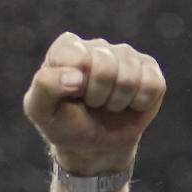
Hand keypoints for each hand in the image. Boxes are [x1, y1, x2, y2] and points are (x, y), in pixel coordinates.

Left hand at [23, 32, 165, 174]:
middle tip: (90, 104)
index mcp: (66, 48)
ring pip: (129, 78)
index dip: (75, 85)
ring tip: (105, 105)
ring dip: (116, 102)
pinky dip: (138, 104)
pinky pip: (152, 86)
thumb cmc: (63, 123)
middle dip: (96, 96)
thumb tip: (77, 76)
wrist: (92, 146)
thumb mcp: (40, 110)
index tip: (70, 96)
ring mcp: (126, 55)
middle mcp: (97, 45)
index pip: (77, 58)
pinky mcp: (150, 69)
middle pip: (106, 67)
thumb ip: (44, 87)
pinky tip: (127, 105)